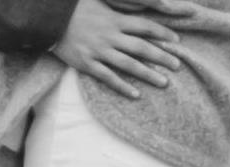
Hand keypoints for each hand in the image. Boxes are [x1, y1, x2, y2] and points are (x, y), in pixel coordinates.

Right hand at [54, 0, 185, 98]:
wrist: (51, 20)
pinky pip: (108, 78)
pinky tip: (136, 95)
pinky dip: (123, 87)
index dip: (162, 33)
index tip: (176, 40)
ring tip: (164, 82)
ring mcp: (99, 51)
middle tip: (178, 65)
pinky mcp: (88, 64)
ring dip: (148, 74)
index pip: (145, 26)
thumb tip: (138, 2)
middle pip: (142, 48)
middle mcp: (110, 36)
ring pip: (129, 65)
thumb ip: (119, 5)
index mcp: (115, 19)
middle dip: (162, 56)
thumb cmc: (77, 8)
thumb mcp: (101, 0)